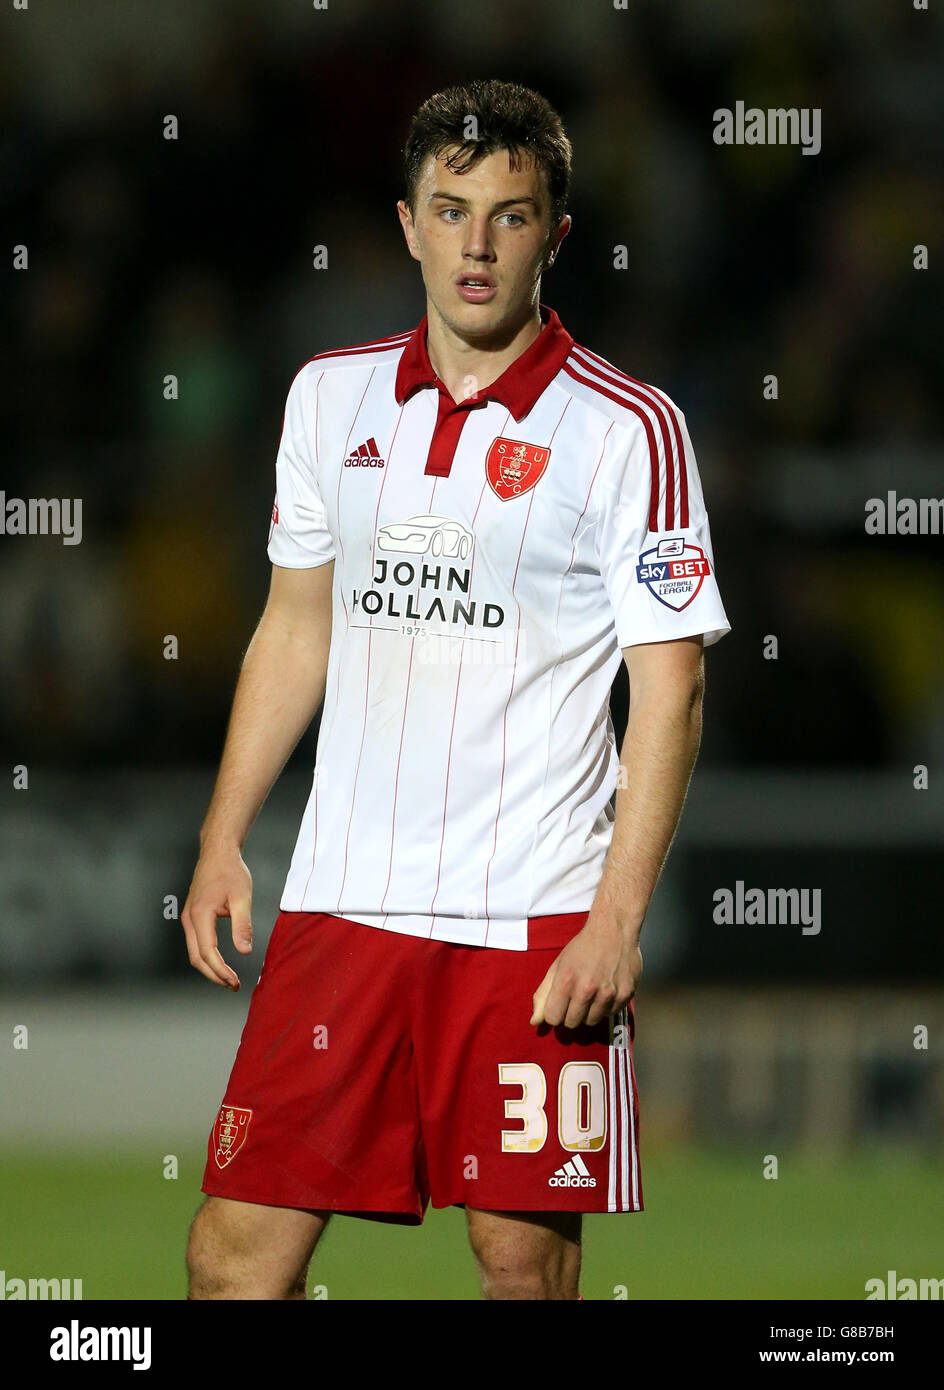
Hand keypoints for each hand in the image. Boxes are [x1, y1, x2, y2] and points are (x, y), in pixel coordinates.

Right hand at [181, 846, 253, 989]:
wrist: (218, 852)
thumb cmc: (230, 871)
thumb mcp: (241, 897)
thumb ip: (242, 924)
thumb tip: (244, 951)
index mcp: (200, 915)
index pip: (207, 952)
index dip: (220, 971)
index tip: (235, 982)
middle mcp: (189, 918)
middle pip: (196, 957)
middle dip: (214, 974)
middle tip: (233, 985)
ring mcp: (188, 917)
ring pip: (194, 951)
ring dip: (210, 967)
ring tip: (228, 978)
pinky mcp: (192, 915)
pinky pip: (196, 942)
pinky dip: (207, 956)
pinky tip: (221, 961)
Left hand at [530, 915, 641, 1028]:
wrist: (614, 930)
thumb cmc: (583, 947)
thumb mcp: (558, 966)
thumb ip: (544, 994)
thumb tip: (535, 1021)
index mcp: (566, 981)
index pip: (553, 1018)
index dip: (554, 1013)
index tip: (559, 1005)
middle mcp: (587, 989)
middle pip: (572, 1023)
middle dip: (570, 1014)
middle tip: (576, 997)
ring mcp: (608, 993)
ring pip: (591, 1022)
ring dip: (589, 1011)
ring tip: (592, 992)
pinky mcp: (625, 995)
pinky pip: (610, 1014)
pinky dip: (606, 1006)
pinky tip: (606, 989)